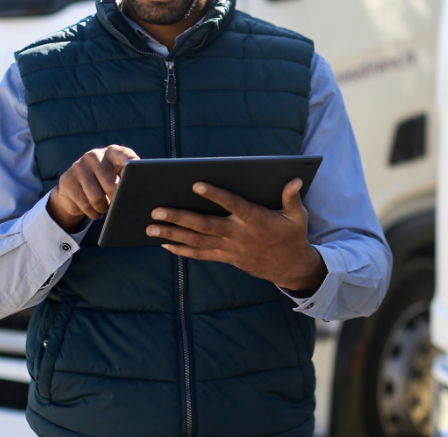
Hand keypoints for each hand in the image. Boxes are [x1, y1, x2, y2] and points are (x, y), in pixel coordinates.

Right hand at [46, 145, 139, 232]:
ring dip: (104, 208)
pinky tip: (95, 211)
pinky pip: (85, 204)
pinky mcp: (67, 179)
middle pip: (111, 184)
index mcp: (111, 152)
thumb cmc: (103, 184)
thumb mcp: (116, 178)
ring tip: (105, 208)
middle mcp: (94, 155)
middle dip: (116, 199)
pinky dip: (93, 213)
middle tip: (117, 204)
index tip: (138, 169)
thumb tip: (138, 192)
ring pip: (96, 197)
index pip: (125, 155)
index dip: (132, 163)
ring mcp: (79, 166)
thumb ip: (127, 179)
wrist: (73, 190)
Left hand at [147, 178, 327, 293]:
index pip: (232, 205)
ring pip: (197, 241)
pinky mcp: (226, 258)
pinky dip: (182, 249)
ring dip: (172, 234)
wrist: (291, 268)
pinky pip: (200, 254)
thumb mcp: (297, 216)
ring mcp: (230, 249)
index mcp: (255, 220)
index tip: (196, 184)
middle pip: (205, 225)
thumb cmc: (292, 236)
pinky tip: (164, 243)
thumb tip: (295, 180)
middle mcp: (239, 235)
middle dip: (179, 218)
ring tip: (151, 227)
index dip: (215, 195)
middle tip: (156, 210)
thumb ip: (292, 197)